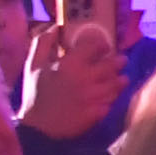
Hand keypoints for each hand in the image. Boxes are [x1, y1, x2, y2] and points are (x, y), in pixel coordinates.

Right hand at [21, 17, 124, 140]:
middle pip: (111, 65)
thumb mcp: (33, 66)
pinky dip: (114, 97)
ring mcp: (94, 96)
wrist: (38, 128)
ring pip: (115, 83)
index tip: (103, 46)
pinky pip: (112, 101)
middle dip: (118, 61)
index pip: (95, 46)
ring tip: (122, 78)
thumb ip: (42, 43)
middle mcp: (86, 78)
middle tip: (121, 60)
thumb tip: (55, 26)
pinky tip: (113, 95)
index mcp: (71, 63)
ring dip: (120, 79)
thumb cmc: (35, 95)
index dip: (101, 44)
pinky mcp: (98, 112)